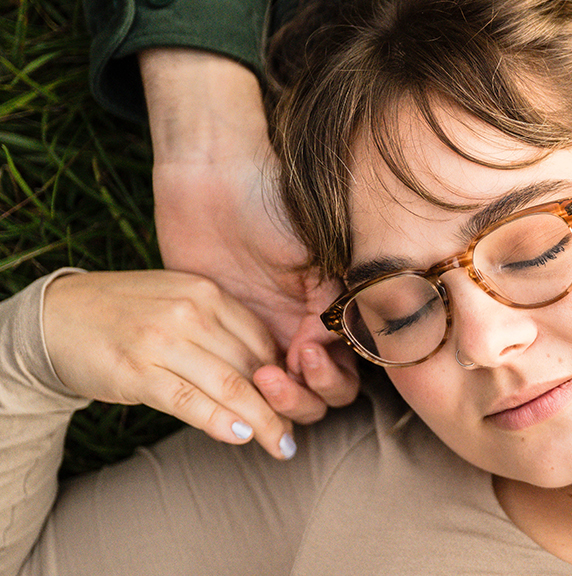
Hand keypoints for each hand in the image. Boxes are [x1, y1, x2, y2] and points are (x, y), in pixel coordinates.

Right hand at [42, 270, 318, 458]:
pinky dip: (221, 421)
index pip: (262, 341)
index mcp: (205, 292)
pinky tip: (241, 436)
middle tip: (292, 434)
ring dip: (262, 421)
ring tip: (280, 445)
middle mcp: (189, 312)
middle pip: (253, 366)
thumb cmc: (126, 316)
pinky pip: (190, 400)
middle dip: (280, 406)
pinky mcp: (137, 370)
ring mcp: (162, 340)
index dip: (286, 378)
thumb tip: (270, 372)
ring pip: (230, 386)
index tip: (296, 404)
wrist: (55, 318)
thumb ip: (220, 328)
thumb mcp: (178, 303)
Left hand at [140, 48, 359, 420]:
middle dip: (313, 393)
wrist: (212, 175)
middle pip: (328, 394)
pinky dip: (245, 393)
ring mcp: (268, 336)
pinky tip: (233, 371)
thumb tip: (339, 346)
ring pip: (291, 398)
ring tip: (260, 374)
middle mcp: (308, 331)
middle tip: (291, 365)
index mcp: (337, 309)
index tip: (310, 350)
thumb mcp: (320, 250)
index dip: (336, 375)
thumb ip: (339, 301)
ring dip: (285, 400)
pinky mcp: (226, 336)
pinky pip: (243, 385)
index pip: (355, 366)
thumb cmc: (272, 201)